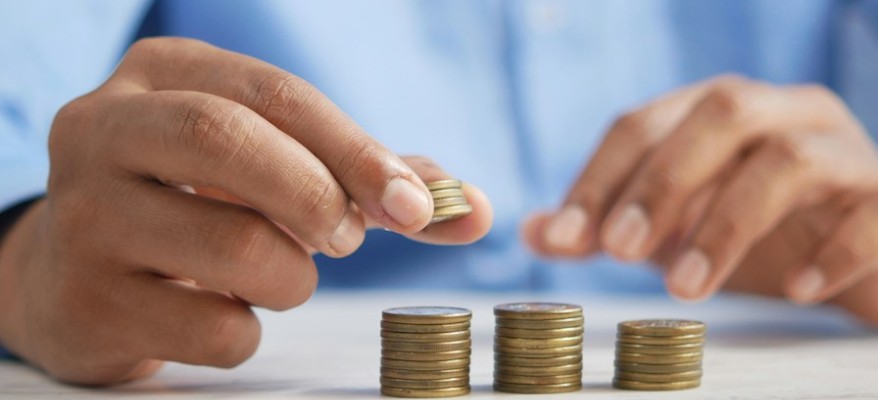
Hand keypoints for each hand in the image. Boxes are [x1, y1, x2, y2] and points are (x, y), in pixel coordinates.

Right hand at [0, 38, 491, 384]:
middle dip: (318, 196)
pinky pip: (212, 328)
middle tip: (348, 238)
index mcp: (162, 75)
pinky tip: (225, 312)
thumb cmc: (197, 205)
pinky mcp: (84, 302)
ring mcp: (83, 217)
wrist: (74, 274)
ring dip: (292, 277)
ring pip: (233, 247)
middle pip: (230, 142)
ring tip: (279, 274)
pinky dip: (248, 331)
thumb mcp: (270, 165)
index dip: (357, 150)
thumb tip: (472, 209)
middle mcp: (105, 129)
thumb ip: (370, 179)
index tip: (416, 206)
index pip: (276, 95)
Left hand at [524, 75, 877, 328]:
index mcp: (718, 110)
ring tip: (687, 288)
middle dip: (662, 182)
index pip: (645, 122)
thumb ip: (608, 224)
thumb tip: (533, 233)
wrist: (876, 246)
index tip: (564, 238)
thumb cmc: (762, 227)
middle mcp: (782, 113)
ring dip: (727, 224)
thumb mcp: (675, 224)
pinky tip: (795, 290)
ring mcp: (844, 152)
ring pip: (789, 161)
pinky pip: (871, 215)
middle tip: (619, 251)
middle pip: (720, 114)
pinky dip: (831, 253)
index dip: (599, 178)